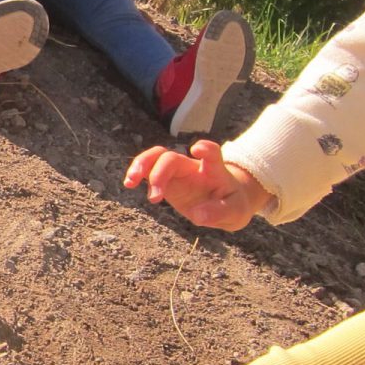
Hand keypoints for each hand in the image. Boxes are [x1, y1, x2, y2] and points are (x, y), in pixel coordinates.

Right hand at [123, 139, 268, 230]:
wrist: (227, 203)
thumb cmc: (232, 204)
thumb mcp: (235, 212)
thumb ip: (219, 212)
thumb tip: (198, 215)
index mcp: (214, 171)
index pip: (212, 154)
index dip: (205, 149)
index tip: (197, 150)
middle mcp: (193, 167)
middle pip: (172, 158)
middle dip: (160, 173)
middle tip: (154, 198)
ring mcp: (178, 172)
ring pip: (156, 157)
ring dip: (142, 165)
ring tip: (130, 182)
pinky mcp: (167, 181)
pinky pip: (148, 170)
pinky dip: (137, 173)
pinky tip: (129, 184)